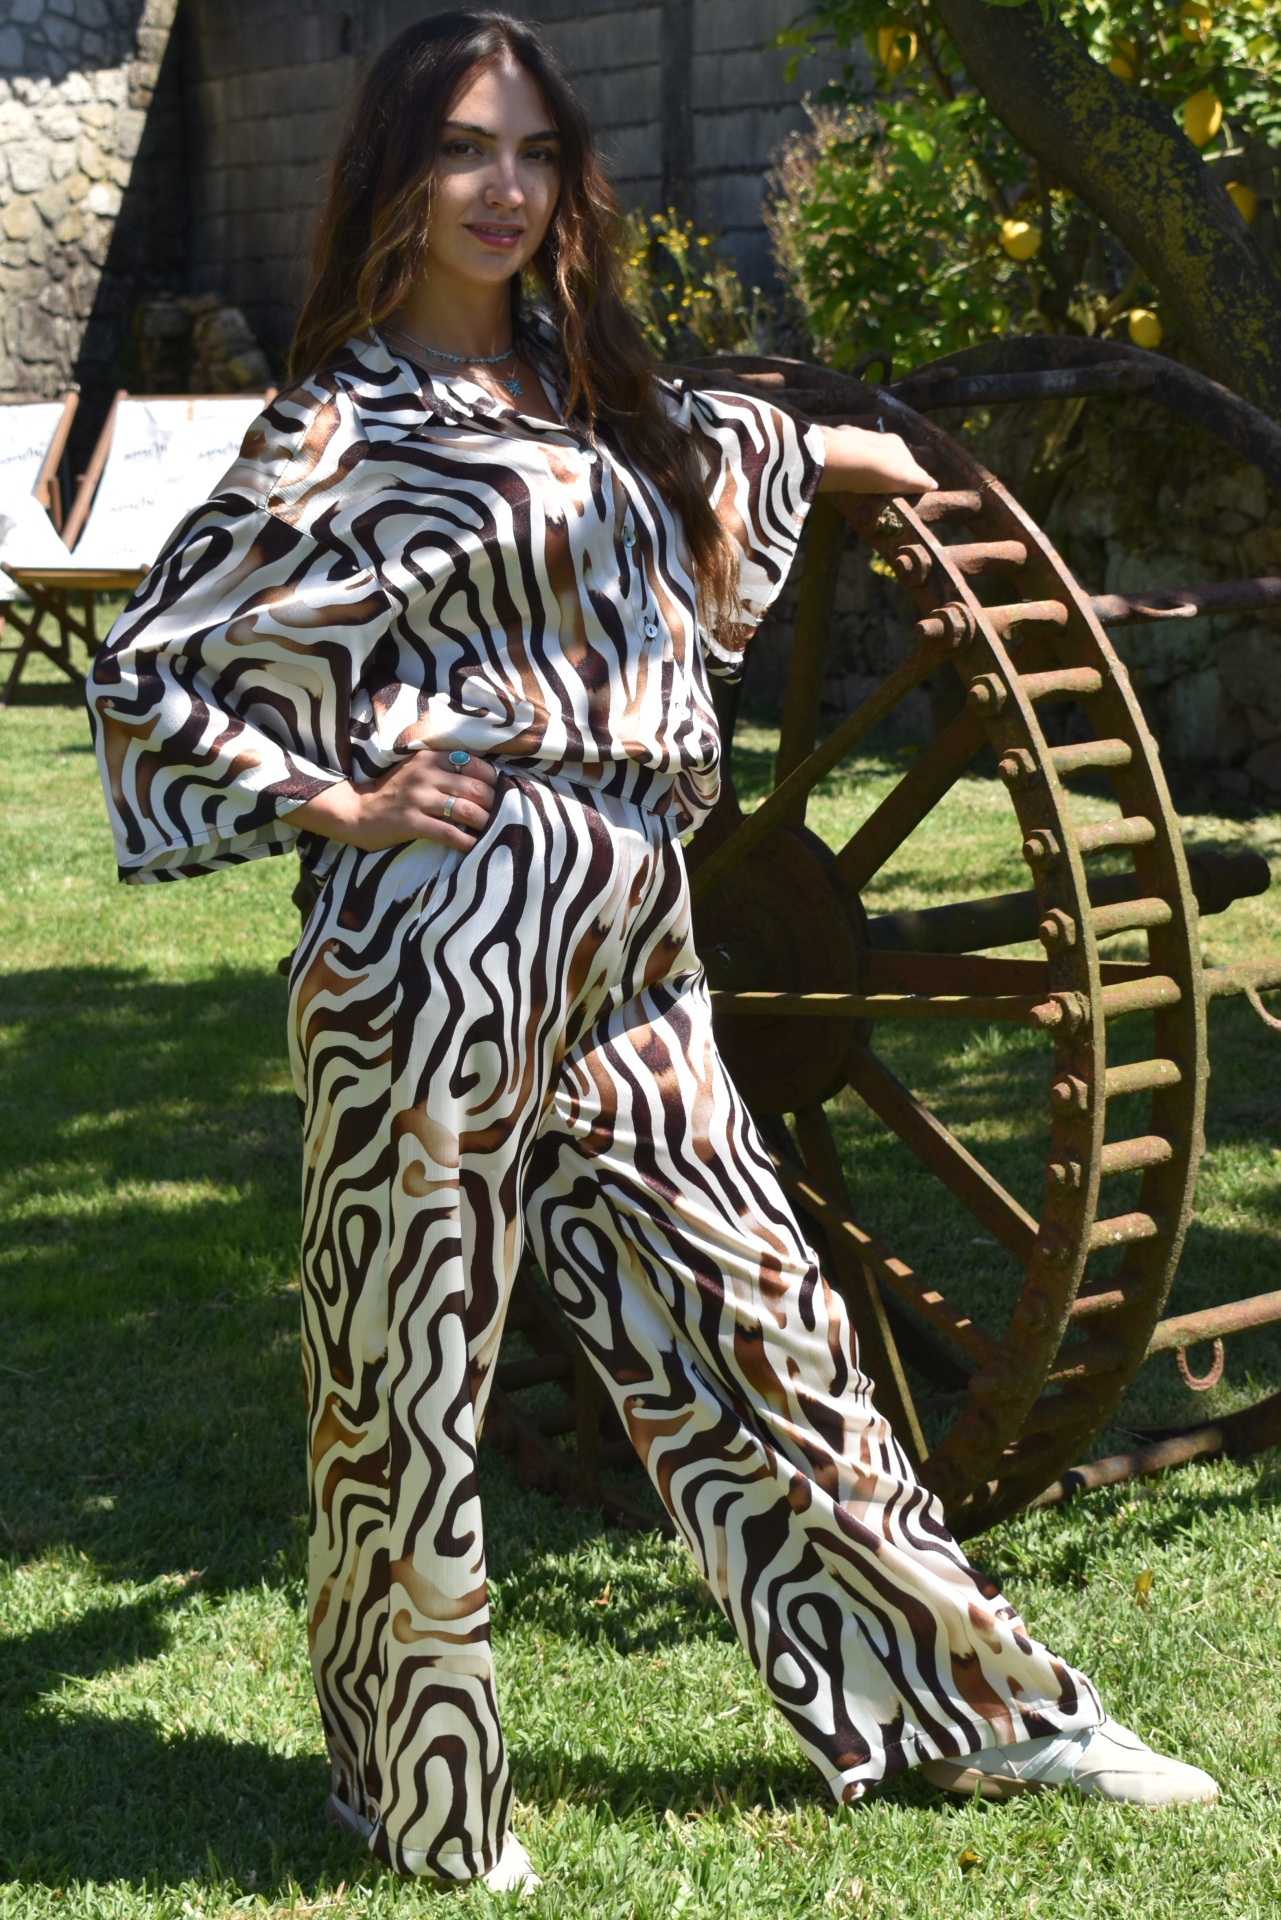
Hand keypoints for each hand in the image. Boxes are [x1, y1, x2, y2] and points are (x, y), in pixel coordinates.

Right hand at [290, 748, 498, 851]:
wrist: (356, 811)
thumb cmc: (392, 793)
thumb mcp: (416, 770)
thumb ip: (443, 770)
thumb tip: (484, 781)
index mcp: (429, 758)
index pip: (474, 763)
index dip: (493, 779)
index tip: (501, 792)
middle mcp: (425, 775)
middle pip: (475, 787)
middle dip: (495, 803)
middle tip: (504, 815)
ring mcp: (418, 799)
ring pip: (466, 810)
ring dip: (486, 822)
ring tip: (495, 830)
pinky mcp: (411, 823)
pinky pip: (449, 833)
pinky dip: (467, 842)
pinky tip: (476, 848)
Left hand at [817, 424, 937, 495]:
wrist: (852, 461)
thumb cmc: (885, 472)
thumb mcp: (908, 480)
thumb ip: (920, 481)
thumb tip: (934, 484)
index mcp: (896, 443)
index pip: (903, 458)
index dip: (901, 472)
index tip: (896, 485)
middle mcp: (877, 436)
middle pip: (881, 452)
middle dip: (879, 464)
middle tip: (874, 483)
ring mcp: (856, 437)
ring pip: (861, 450)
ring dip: (860, 460)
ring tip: (855, 478)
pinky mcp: (836, 441)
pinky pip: (841, 451)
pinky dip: (842, 459)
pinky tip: (838, 470)